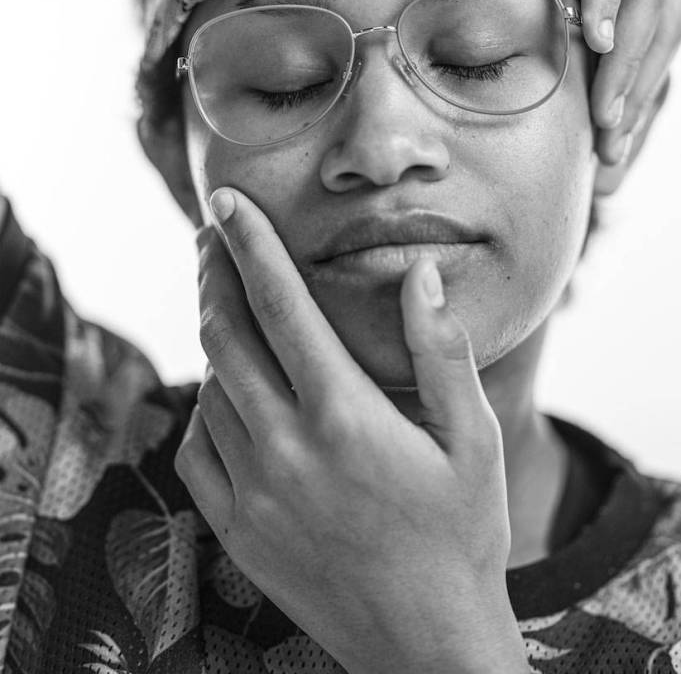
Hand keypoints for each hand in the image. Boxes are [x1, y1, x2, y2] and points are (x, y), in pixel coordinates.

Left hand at [175, 187, 528, 673]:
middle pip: (225, 335)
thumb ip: (443, 352)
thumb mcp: (473, 439)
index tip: (226, 201)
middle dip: (214, 273)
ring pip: (210, 388)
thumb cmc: (461, 534)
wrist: (425, 643)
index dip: (249, 244)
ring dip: (216, 337)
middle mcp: (286, 449)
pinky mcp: (236, 529)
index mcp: (344, 416)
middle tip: (214, 236)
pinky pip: (198, 446)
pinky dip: (208, 405)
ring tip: (232, 307)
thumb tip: (420, 273)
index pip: (279, 306)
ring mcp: (253, 493)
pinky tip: (231, 394)